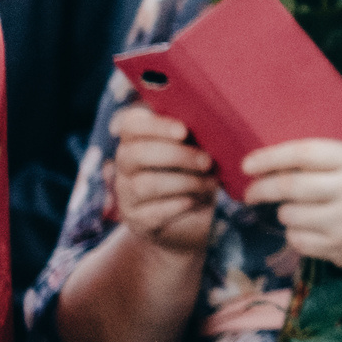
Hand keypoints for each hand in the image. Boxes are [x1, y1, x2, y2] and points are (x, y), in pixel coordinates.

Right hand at [109, 103, 216, 258]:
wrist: (190, 219)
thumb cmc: (195, 172)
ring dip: (183, 182)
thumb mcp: (197, 149)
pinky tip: (195, 200)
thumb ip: (196, 134)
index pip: (131, 125)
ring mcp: (126, 194)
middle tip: (207, 161)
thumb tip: (216, 120)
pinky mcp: (136, 220)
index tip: (184, 131)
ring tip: (209, 182)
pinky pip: (152, 212)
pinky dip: (178, 205)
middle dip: (176, 156)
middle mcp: (124, 165)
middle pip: (136, 154)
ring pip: (144, 184)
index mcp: (136, 139)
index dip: (155, 126)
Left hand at [241, 140, 341, 279]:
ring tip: (298, 212)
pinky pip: (297, 240)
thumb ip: (323, 161)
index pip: (305, 153)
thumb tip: (270, 162)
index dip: (271, 157)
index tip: (247, 165)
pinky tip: (311, 230)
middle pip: (290, 186)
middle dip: (262, 189)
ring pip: (289, 215)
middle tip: (250, 193)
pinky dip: (295, 235)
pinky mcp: (340, 247)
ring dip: (285, 214)